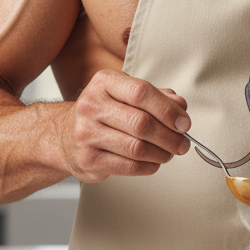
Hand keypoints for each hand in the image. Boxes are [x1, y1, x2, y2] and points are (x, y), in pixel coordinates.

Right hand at [62, 70, 190, 181]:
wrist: (64, 135)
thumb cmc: (104, 113)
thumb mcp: (126, 95)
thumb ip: (156, 97)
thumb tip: (180, 107)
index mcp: (104, 82)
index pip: (141, 92)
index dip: (168, 110)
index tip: (184, 123)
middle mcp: (92, 105)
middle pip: (141, 123)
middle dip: (170, 136)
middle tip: (183, 143)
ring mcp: (87, 133)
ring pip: (137, 147)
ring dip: (162, 153)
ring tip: (170, 153)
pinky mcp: (88, 159)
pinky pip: (128, 166)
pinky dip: (149, 166)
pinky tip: (154, 162)